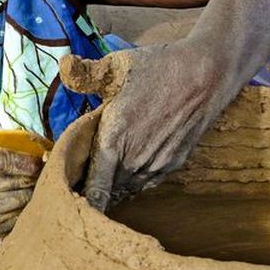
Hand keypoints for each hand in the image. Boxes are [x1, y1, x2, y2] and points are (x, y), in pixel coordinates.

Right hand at [0, 144, 42, 249]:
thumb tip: (28, 141)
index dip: (22, 161)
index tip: (38, 160)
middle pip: (12, 182)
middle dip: (34, 176)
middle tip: (45, 172)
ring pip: (19, 201)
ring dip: (34, 193)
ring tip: (40, 186)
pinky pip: (17, 219)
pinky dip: (27, 210)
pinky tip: (30, 204)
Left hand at [59, 38, 241, 211]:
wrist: (207, 75)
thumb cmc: (158, 67)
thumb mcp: (116, 65)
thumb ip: (84, 73)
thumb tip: (62, 65)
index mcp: (114, 138)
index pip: (94, 186)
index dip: (81, 198)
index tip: (69, 204)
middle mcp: (135, 158)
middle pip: (107, 188)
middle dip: (92, 186)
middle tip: (77, 181)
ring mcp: (156, 164)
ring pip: (127, 187)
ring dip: (114, 184)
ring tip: (100, 178)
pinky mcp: (173, 164)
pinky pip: (146, 182)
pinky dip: (133, 180)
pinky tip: (125, 170)